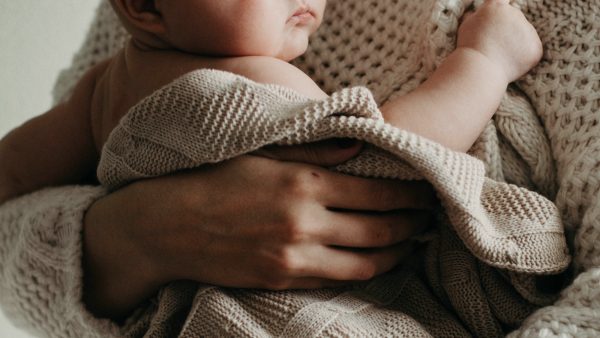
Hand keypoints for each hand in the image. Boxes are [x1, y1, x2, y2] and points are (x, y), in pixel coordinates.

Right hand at [83, 139, 434, 317]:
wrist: (168, 225)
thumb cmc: (214, 179)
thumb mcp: (262, 151)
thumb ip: (315, 149)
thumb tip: (361, 147)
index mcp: (303, 183)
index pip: (377, 193)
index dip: (409, 195)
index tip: (426, 191)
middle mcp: (305, 223)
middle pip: (380, 230)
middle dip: (412, 225)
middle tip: (429, 219)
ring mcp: (294, 257)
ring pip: (365, 263)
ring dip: (396, 254)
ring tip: (411, 244)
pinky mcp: (282, 280)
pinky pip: (336, 280)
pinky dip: (363, 271)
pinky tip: (373, 261)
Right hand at [457, 0, 542, 81]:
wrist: (479, 69)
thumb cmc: (469, 48)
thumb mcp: (466, 26)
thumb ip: (476, 16)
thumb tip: (478, 13)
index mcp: (497, 7)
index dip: (504, 2)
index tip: (506, 3)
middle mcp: (516, 14)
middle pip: (514, 20)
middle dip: (507, 31)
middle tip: (493, 46)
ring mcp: (528, 31)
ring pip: (523, 37)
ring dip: (514, 45)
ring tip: (499, 57)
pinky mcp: (536, 48)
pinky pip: (530, 51)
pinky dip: (522, 59)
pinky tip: (508, 64)